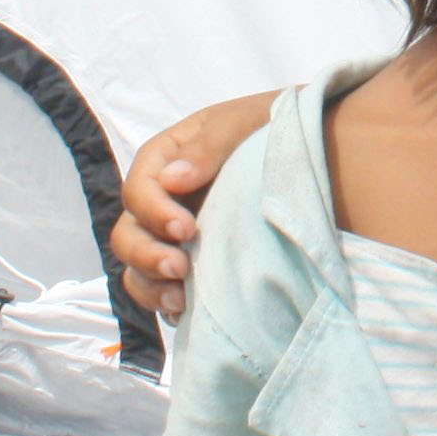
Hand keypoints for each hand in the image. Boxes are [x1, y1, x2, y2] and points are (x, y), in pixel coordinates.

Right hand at [110, 94, 275, 321]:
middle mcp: (160, 202)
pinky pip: (160, 289)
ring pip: (137, 268)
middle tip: (180, 268)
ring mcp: (171, 236)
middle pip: (128, 235)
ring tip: (180, 298)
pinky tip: (187, 309)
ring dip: (151, 286)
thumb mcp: (238, 126)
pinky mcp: (189, 262)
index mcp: (163, 162)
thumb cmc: (266, 129)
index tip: (187, 228)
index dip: (154, 213)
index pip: (138, 192)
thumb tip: (171, 179)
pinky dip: (166, 302)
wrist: (308, 153)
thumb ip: (206, 148)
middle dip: (147, 255)